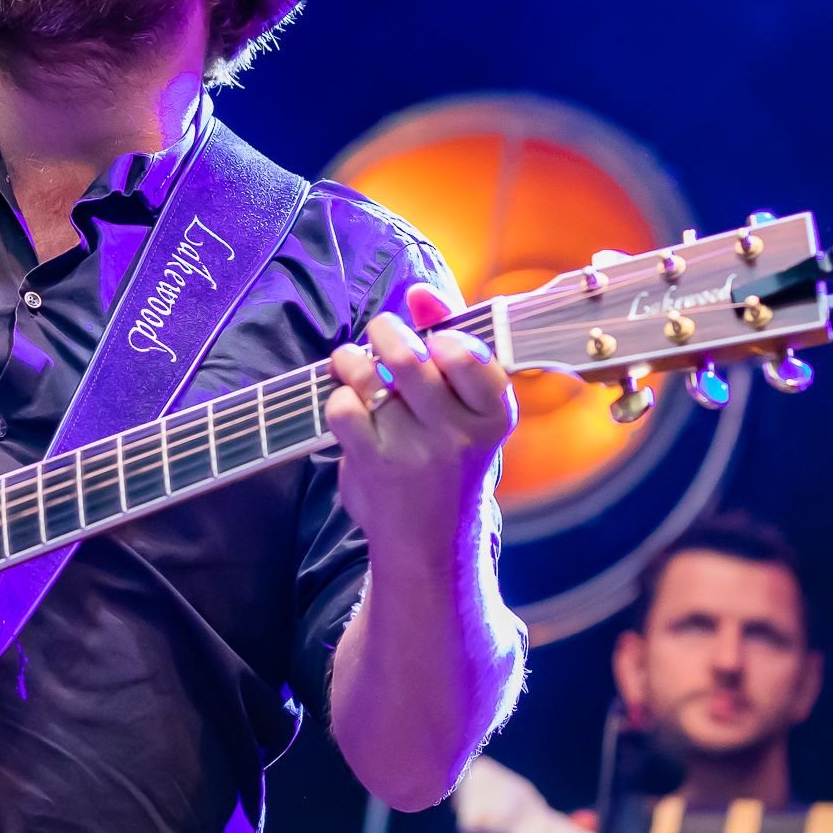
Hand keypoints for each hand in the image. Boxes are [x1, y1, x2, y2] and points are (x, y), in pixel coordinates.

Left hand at [327, 286, 515, 552]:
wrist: (431, 539)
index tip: (434, 340)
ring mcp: (413, 450)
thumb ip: (451, 343)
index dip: (445, 333)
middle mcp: (457, 433)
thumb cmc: (450, 458)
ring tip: (354, 364)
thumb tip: (418, 293)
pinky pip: (342, 407)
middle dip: (384, 330)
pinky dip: (338, 396)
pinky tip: (348, 404)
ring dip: (352, 359)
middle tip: (380, 333)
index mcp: (493, 414)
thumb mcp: (468, 408)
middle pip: (409, 356)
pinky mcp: (373, 463)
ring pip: (369, 376)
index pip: (472, 354)